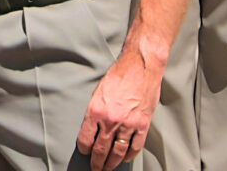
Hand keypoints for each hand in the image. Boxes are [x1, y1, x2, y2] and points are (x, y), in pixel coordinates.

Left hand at [77, 49, 158, 170]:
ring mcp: (127, 124)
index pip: (86, 139)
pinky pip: (135, 146)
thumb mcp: (98, 93)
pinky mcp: (142, 125)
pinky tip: (125, 158)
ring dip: (111, 164)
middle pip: (101, 150)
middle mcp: (110, 120)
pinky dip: (129, 155)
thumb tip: (93, 129)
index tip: (85, 153)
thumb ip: (95, 113)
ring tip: (108, 169)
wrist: (140, 67)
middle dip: (96, 163)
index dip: (84, 150)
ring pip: (117, 152)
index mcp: (95, 111)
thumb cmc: (118, 76)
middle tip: (95, 169)